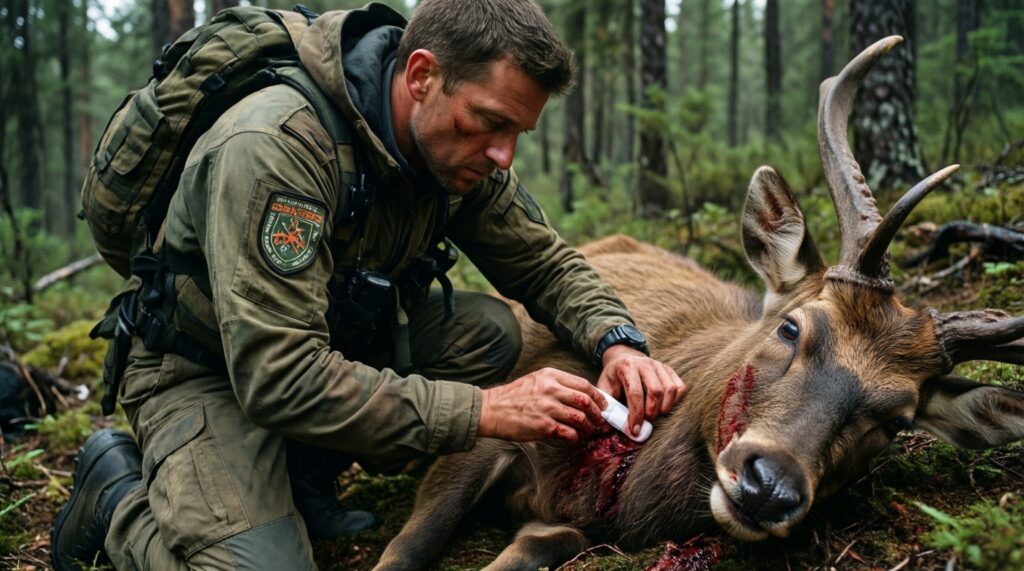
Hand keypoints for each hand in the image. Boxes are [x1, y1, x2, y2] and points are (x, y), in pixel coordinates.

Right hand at [479, 368, 607, 443]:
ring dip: (588, 428)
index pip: (584, 384)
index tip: (603, 405)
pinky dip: (575, 438)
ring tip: (587, 432)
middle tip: (599, 422)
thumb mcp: (536, 380)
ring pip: (581, 418)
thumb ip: (557, 384)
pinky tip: (573, 439)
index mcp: (551, 376)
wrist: (491, 410)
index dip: (598, 397)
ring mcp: (548, 407)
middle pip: (586, 401)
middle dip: (597, 414)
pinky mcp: (544, 426)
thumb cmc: (513, 397)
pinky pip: (569, 433)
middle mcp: (551, 389)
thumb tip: (581, 396)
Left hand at [596, 345, 685, 437]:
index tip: (635, 430)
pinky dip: (675, 401)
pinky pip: (679, 387)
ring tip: (654, 414)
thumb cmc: (614, 378)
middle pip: (655, 391)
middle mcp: (645, 364)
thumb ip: (606, 406)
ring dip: (664, 408)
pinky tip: (663, 406)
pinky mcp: (669, 370)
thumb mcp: (605, 388)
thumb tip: (606, 428)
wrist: (624, 358)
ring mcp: (659, 365)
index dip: (636, 414)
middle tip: (645, 421)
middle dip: (651, 412)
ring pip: (670, 390)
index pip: (635, 393)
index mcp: (627, 367)